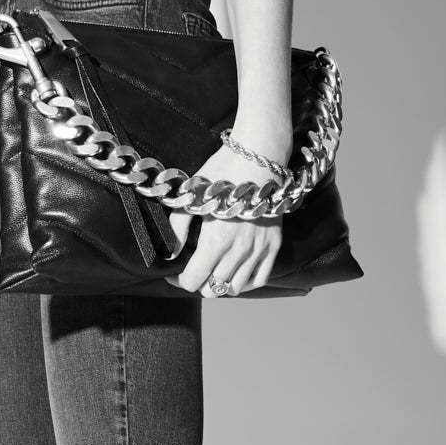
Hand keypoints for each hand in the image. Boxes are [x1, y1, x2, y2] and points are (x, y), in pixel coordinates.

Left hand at [164, 143, 287, 297]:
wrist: (259, 156)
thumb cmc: (223, 172)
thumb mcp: (192, 197)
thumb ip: (177, 229)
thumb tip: (171, 254)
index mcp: (215, 241)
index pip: (193, 281)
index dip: (179, 281)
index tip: (175, 273)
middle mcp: (238, 251)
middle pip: (213, 289)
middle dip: (199, 282)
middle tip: (195, 269)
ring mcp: (258, 250)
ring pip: (235, 288)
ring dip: (221, 283)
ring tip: (215, 269)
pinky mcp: (273, 245)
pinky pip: (260, 279)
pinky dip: (245, 281)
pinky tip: (236, 271)